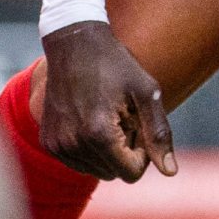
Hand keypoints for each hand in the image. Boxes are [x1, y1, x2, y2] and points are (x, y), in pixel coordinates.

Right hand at [38, 23, 176, 181]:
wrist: (75, 45)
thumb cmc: (117, 65)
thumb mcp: (147, 93)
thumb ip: (159, 134)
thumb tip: (171, 172)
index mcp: (99, 134)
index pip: (131, 174)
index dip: (143, 153)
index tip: (140, 125)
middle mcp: (73, 144)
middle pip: (113, 173)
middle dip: (125, 152)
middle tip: (124, 117)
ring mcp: (56, 145)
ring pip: (96, 171)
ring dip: (107, 151)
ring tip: (108, 116)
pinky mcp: (48, 142)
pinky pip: (78, 162)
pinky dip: (89, 148)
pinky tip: (90, 118)